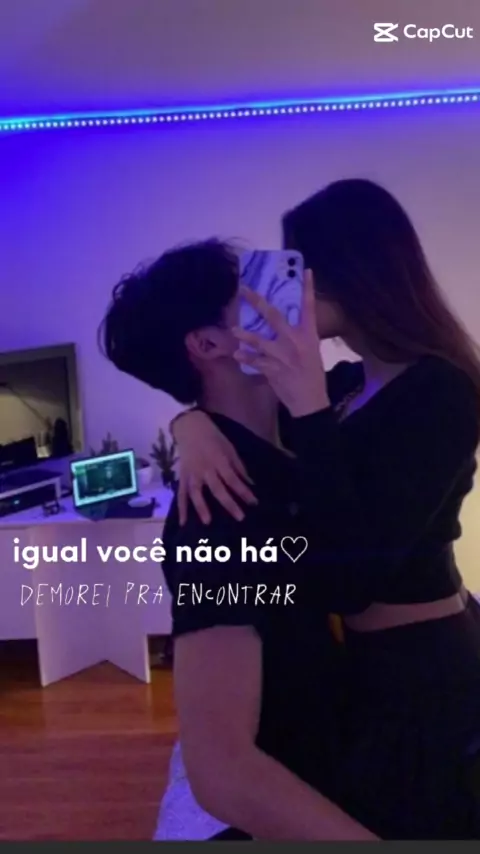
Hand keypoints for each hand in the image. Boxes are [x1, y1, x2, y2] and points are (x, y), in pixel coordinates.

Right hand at [173, 410, 256, 524]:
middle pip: (217, 489)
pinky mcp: (182, 476)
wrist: (189, 427)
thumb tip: (250, 483)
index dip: (244, 491)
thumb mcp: (229, 448)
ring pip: (196, 492)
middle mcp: (205, 469)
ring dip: (201, 507)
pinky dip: (181, 508)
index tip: (254, 503)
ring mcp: (192, 473)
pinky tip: (183, 522)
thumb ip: (238, 467)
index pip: (233, 479)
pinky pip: (181, 493)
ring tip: (207, 522)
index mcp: (219, 460)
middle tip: (240, 517)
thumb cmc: (213, 437)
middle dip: (229, 503)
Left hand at [233, 270, 329, 416]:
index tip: (306, 271)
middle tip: (243, 290)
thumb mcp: (312, 351)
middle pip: (274, 317)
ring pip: (259, 341)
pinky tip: (237, 355)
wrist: (311, 400)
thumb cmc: (312, 375)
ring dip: (245, 334)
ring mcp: (282, 355)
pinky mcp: (272, 369)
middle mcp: (295, 341)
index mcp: (308, 335)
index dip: (308, 289)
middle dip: (257, 302)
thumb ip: (300, 336)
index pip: (309, 307)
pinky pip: (255, 361)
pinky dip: (245, 358)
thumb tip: (286, 325)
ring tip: (233, 329)